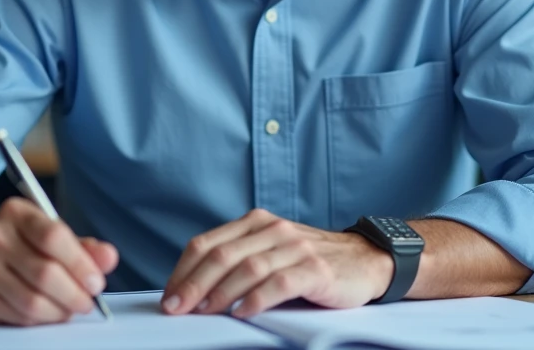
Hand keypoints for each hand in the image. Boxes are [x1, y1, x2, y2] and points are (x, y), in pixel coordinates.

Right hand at [0, 197, 117, 325]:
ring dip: (58, 311)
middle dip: (74, 294)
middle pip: (45, 272)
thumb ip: (80, 248)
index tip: (97, 282)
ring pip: (32, 300)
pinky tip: (45, 314)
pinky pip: (16, 316)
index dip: (81, 263)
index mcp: (16, 212)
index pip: (54, 235)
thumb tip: (108, 257)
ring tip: (68, 310)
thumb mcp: (46, 238)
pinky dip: (38, 320)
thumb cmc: (14, 250)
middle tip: (87, 302)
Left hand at [161, 209, 394, 317]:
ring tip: (204, 311)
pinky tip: (242, 312)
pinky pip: (280, 282)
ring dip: (220, 292)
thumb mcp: (272, 250)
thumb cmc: (311, 261)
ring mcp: (295, 247)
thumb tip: (192, 289)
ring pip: (248, 267)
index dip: (183, 270)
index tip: (169, 296)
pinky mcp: (315, 269)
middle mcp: (273, 230)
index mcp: (255, 222)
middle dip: (194, 283)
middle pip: (222, 255)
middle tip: (176, 307)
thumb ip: (239, 260)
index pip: (208, 243)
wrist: (365, 259)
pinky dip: (257, 298)